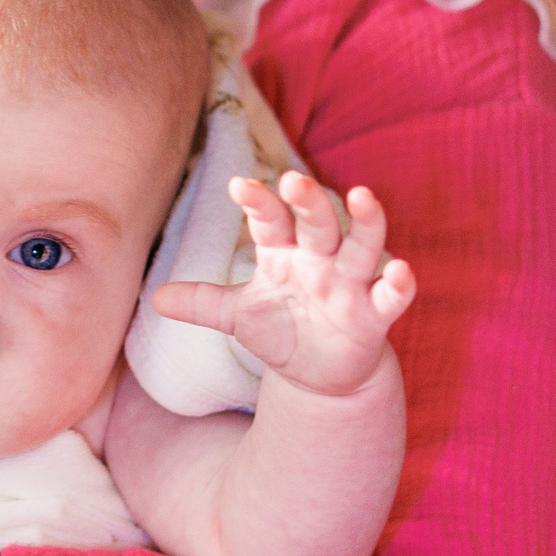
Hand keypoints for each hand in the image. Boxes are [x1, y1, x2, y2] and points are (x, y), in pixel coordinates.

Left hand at [152, 174, 414, 397]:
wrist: (319, 375)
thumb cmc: (280, 330)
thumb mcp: (237, 317)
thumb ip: (202, 303)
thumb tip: (154, 298)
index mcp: (284, 253)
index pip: (270, 220)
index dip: (257, 202)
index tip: (236, 184)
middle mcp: (320, 260)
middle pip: (317, 222)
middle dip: (308, 201)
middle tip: (294, 180)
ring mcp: (350, 285)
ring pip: (364, 245)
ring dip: (366, 221)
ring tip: (362, 196)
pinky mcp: (374, 316)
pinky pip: (391, 297)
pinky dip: (398, 284)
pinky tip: (401, 271)